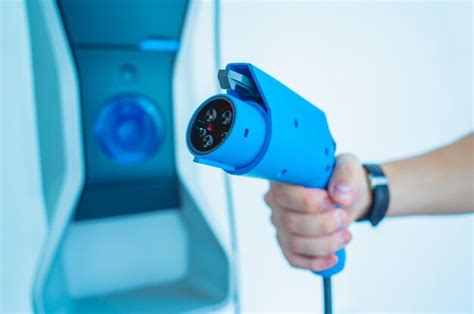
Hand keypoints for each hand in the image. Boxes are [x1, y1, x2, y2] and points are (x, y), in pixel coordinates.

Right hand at [264, 153, 370, 270]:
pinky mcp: (288, 243)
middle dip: (324, 224)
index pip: (283, 194)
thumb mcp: (348, 168)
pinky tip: (333, 257)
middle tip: (343, 216)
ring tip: (346, 234)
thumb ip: (345, 177)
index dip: (308, 202)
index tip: (331, 200)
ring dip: (326, 243)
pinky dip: (315, 262)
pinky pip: (294, 259)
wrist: (348, 196)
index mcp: (283, 179)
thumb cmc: (341, 179)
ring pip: (295, 243)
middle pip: (290, 222)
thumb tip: (341, 196)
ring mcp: (280, 224)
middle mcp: (276, 202)